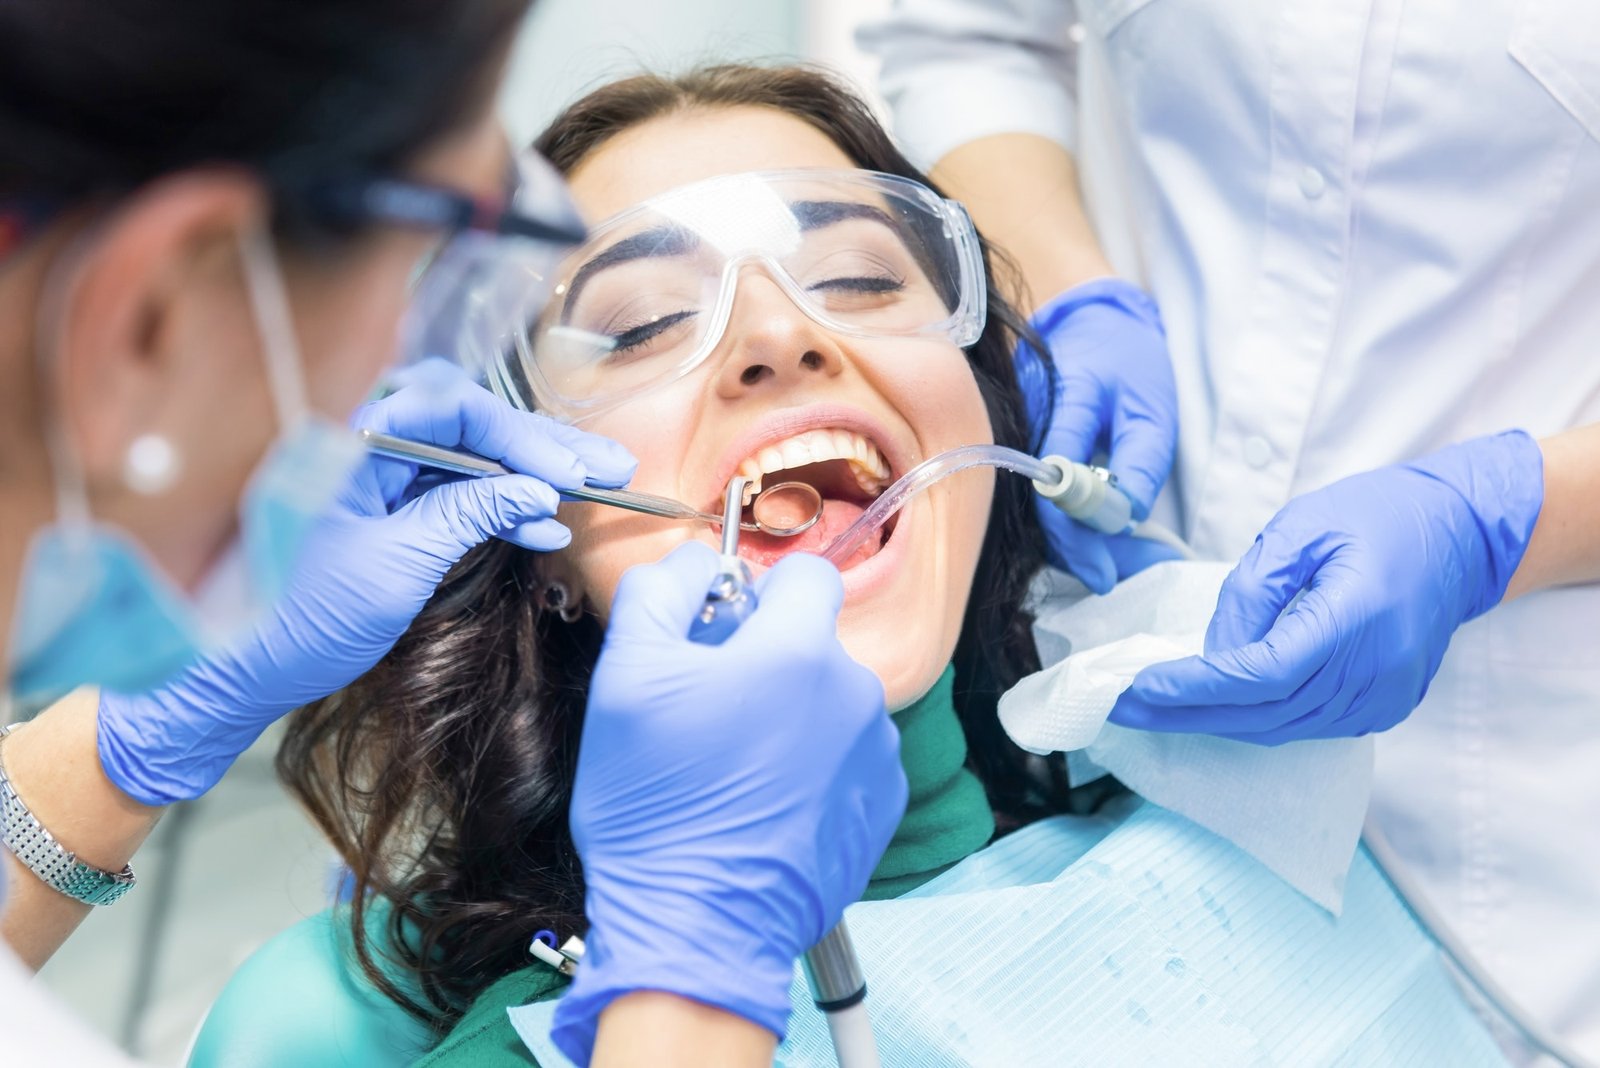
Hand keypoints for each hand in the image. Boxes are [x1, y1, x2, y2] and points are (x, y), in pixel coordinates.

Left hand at [96, 359, 635, 804]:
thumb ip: (466, 516)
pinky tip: (551, 528)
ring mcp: (392, 478)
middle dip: (544, 445)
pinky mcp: (404, 510)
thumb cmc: (310, 616)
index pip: (451, 408)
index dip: (516, 435)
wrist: (261, 664)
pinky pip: (469, 493)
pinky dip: (512, 509)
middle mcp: (376, 447)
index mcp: (357, 444)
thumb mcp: (399, 564)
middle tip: (608, 465)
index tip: (563, 472)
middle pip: (475, 424)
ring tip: (603, 485)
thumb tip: (536, 490)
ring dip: (541, 473)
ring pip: (480, 457)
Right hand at [551, 544, 904, 1064]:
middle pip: (811, 645)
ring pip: (828, 703)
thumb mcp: (625, 680)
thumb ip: (659, 594)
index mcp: (799, 651)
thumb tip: (692, 563)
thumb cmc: (657, 805)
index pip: (806, 575)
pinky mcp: (882, 808)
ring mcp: (876, 755)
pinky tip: (763, 807)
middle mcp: (856, 694)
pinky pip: (845, 759)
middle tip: (706, 716)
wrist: (697, 929)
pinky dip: (811, 770)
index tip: (720, 633)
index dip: (757, 592)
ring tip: (731, 772)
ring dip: (789, 717)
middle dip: (764, 664)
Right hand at [1017, 279, 1180, 591]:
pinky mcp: (1017, 451)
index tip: (1105, 574)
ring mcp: (1015, 439)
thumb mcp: (1152, 405)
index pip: (1057, 486)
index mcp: (1062, 404)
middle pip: (1038, 509)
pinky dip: (1068, 522)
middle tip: (1121, 576)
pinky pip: (1037, 495)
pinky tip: (1100, 538)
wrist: (1087, 320)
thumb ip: (1141, 462)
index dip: (1076, 538)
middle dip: (1078, 552)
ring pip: (1035, 508)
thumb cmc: (1126, 359)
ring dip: (1074, 542)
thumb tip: (1125, 520)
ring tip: (1120, 563)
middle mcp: (1025, 425)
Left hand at [1110, 431, 1543, 742]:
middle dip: (1185, 714)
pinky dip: (1254, 719)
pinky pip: (1306, 726)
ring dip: (1213, 722)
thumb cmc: (1380, 516)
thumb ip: (1251, 590)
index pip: (1262, 674)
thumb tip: (1212, 652)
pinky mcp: (1385, 707)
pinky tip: (1210, 708)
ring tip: (1151, 710)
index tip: (1139, 685)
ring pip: (1282, 728)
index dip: (1196, 687)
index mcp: (1357, 617)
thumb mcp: (1301, 526)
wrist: (1461, 535)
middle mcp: (1376, 671)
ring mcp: (1385, 697)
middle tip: (1120, 708)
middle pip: (1265, 713)